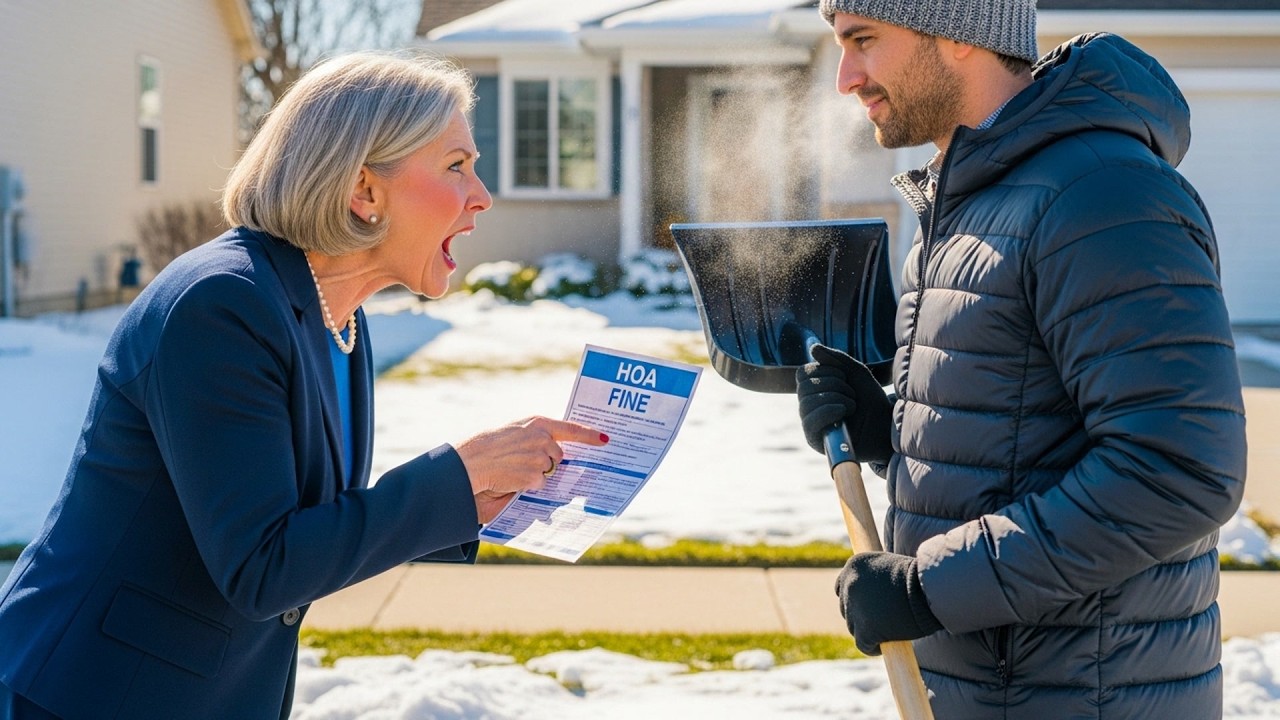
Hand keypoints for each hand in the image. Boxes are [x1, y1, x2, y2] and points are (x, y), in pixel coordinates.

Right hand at [455, 417, 607, 523]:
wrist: (468, 462)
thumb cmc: (487, 448)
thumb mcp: (514, 433)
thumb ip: (535, 437)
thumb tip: (553, 453)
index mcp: (538, 423)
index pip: (571, 428)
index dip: (589, 435)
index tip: (605, 439)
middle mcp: (543, 438)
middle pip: (559, 456)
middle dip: (547, 463)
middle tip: (522, 463)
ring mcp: (540, 457)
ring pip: (549, 473)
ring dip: (534, 475)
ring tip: (511, 470)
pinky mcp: (535, 476)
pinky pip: (539, 486)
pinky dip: (526, 486)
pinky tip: (510, 480)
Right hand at [795, 344, 892, 463]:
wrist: (886, 426)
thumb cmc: (871, 401)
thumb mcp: (856, 373)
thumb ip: (835, 359)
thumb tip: (813, 348)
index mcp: (814, 389)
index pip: (802, 373)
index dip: (824, 370)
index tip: (844, 377)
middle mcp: (807, 406)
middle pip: (804, 386)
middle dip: (834, 384)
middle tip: (851, 394)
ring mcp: (809, 423)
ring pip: (808, 401)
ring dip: (837, 398)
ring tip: (852, 406)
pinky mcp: (814, 439)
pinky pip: (811, 420)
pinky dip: (830, 411)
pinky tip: (844, 414)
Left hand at [835, 552, 943, 655]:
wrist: (931, 589)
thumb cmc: (918, 578)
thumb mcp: (890, 567)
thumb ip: (874, 577)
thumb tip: (870, 596)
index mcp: (854, 566)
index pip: (842, 587)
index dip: (855, 599)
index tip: (868, 606)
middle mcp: (849, 584)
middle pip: (847, 608)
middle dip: (861, 615)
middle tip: (881, 621)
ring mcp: (854, 608)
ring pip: (854, 627)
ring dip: (868, 631)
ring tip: (888, 632)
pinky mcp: (865, 630)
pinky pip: (864, 645)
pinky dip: (872, 648)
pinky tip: (884, 647)